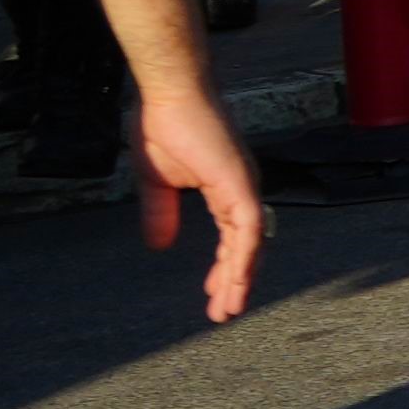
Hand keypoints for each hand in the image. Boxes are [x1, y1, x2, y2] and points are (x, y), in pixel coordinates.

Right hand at [138, 83, 261, 324]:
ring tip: (228, 309)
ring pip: (251, 242)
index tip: (216, 295)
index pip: (235, 237)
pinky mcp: (240, 182)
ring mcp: (246, 185)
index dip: (227, 267)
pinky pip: (248, 227)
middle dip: (236, 281)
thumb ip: (161, 214)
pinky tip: (235, 281)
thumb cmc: (163, 128)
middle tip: (224, 313)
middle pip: (248, 245)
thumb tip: (161, 246)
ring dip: (240, 278)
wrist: (168, 95)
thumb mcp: (157, 183)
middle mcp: (243, 189)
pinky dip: (244, 256)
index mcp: (227, 189)